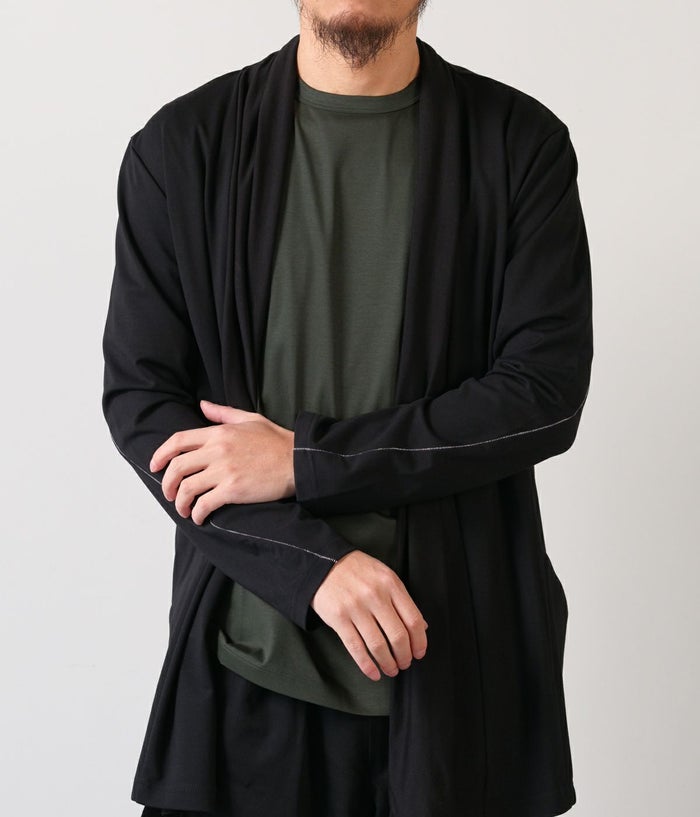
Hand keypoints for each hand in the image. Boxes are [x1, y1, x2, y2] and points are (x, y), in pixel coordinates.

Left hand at [148, 399, 294, 523]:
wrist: (298, 460)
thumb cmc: (277, 441)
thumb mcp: (249, 419)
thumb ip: (223, 413)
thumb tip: (202, 405)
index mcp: (219, 432)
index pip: (178, 440)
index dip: (161, 454)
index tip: (155, 466)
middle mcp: (217, 450)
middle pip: (177, 467)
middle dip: (167, 484)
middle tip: (170, 494)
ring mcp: (224, 470)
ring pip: (187, 488)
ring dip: (181, 503)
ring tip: (185, 509)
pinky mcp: (233, 489)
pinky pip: (205, 504)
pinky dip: (197, 513)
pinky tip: (200, 517)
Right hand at [311, 550, 428, 680]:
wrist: (323, 562)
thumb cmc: (357, 570)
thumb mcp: (384, 575)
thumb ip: (402, 599)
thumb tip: (422, 626)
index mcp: (391, 584)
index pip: (413, 619)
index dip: (419, 641)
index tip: (419, 652)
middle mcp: (375, 596)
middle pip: (398, 636)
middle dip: (404, 656)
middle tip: (405, 663)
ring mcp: (356, 608)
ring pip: (378, 645)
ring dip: (388, 663)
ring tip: (391, 669)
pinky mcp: (338, 618)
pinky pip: (356, 648)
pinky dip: (367, 665)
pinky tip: (374, 673)